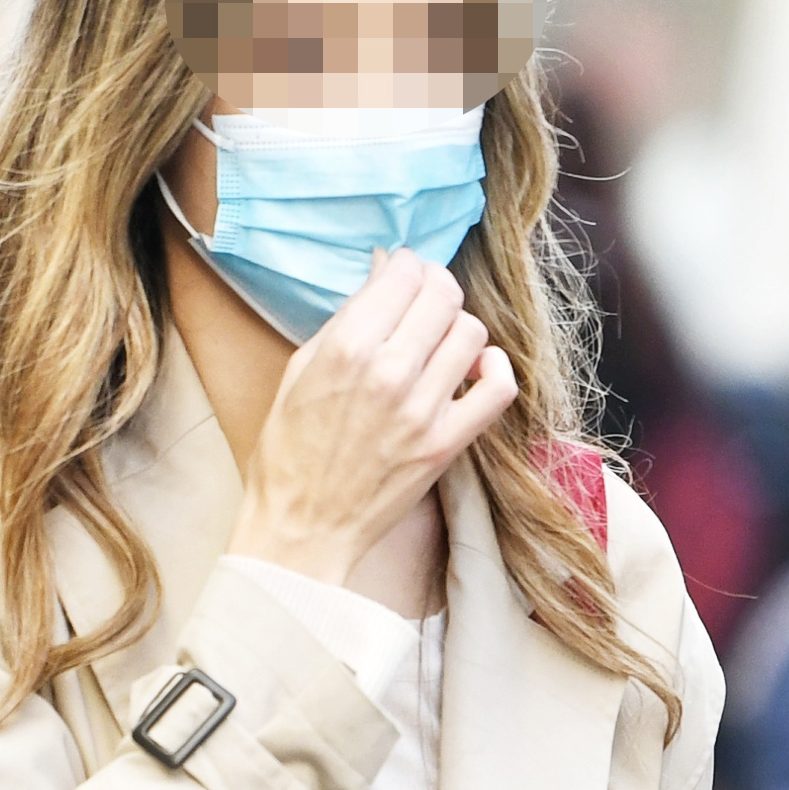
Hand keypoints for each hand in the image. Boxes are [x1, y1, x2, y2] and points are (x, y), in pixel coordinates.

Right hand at [224, 249, 514, 588]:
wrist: (303, 524)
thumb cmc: (291, 449)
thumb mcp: (302, 368)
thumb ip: (347, 316)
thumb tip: (384, 270)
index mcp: (347, 348)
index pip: (404, 273)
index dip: (405, 265)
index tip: (399, 274)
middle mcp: (390, 372)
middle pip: (443, 294)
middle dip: (433, 286)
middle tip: (421, 300)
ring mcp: (424, 409)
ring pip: (472, 332)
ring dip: (457, 326)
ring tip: (437, 340)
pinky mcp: (448, 443)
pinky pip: (498, 387)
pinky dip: (493, 368)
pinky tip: (473, 368)